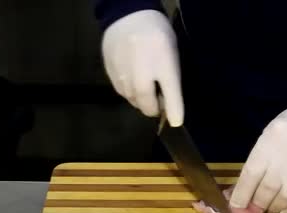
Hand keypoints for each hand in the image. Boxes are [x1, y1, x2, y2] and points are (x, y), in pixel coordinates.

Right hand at [101, 10, 183, 125]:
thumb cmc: (156, 34)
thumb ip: (171, 80)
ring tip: (145, 84)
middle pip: (147, 106)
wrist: (128, 16)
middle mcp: (142, 76)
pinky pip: (122, 92)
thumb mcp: (171, 53)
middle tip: (159, 97)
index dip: (174, 112)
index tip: (176, 122)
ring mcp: (124, 77)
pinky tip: (132, 78)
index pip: (171, 97)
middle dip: (154, 107)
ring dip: (141, 99)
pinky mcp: (111, 75)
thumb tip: (169, 106)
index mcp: (163, 68)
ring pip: (133, 100)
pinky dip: (129, 91)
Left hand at [229, 101, 286, 212]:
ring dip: (274, 208)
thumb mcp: (273, 133)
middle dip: (257, 203)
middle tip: (255, 208)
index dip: (241, 194)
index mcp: (270, 141)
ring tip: (271, 209)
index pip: (250, 174)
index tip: (236, 206)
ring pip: (284, 199)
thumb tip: (244, 189)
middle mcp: (286, 157)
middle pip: (266, 189)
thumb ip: (260, 159)